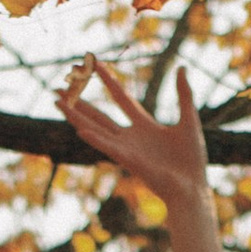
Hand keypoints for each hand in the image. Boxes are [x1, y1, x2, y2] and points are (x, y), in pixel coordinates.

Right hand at [62, 62, 222, 251]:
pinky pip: (109, 147)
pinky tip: (80, 130)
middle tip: (59, 89)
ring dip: (76, 116)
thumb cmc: (192, 160)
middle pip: (99, 115)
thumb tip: (182, 67)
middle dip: (79, 102)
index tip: (95, 64)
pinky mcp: (128, 160)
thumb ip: (184, 95)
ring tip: (58, 102)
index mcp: (145, 126)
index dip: (109, 80)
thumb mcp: (189, 120)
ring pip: (95, 128)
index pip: (121, 98)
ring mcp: (127, 149)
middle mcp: (131, 137)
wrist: (192, 187)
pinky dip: (95, 139)